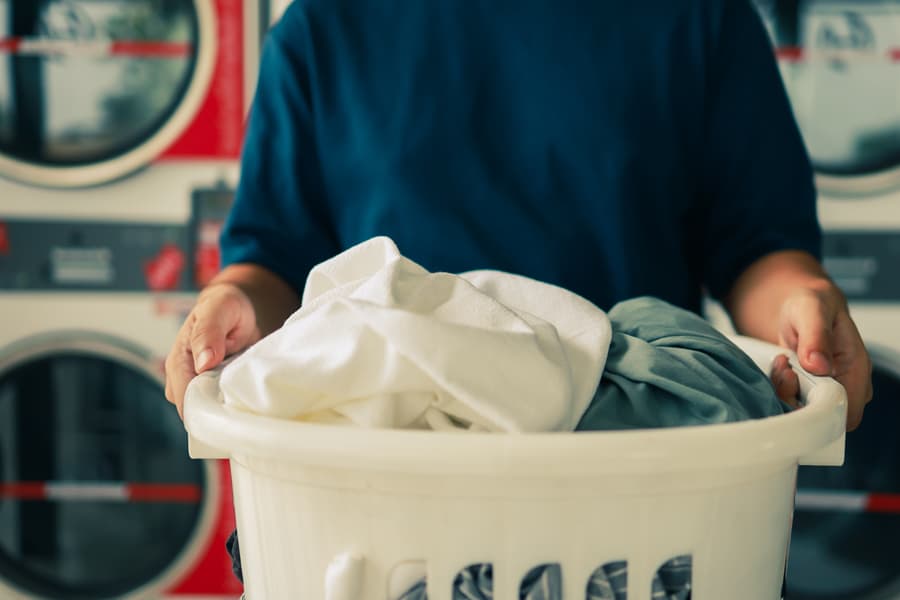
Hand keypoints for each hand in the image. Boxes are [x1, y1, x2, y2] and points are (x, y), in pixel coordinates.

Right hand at [164, 283, 260, 417]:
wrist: (237, 308)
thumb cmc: (224, 307)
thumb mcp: (219, 309)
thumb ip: (209, 332)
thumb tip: (203, 363)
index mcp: (178, 361)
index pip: (183, 397)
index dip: (202, 408)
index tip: (227, 410)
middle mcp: (184, 379)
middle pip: (194, 410)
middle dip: (215, 413)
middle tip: (241, 406)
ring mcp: (199, 386)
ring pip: (208, 411)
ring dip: (225, 409)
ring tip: (245, 399)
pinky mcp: (214, 390)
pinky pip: (221, 406)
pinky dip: (233, 405)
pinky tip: (245, 398)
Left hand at [771, 284, 871, 429]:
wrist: (800, 306)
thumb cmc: (813, 305)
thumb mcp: (812, 309)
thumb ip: (817, 335)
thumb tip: (819, 365)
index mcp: (856, 370)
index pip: (846, 414)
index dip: (816, 407)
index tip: (792, 377)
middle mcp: (845, 386)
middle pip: (822, 418)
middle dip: (793, 397)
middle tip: (784, 367)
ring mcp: (827, 390)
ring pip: (802, 413)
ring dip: (783, 391)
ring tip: (782, 362)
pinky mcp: (808, 391)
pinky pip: (790, 403)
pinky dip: (779, 388)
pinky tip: (780, 367)